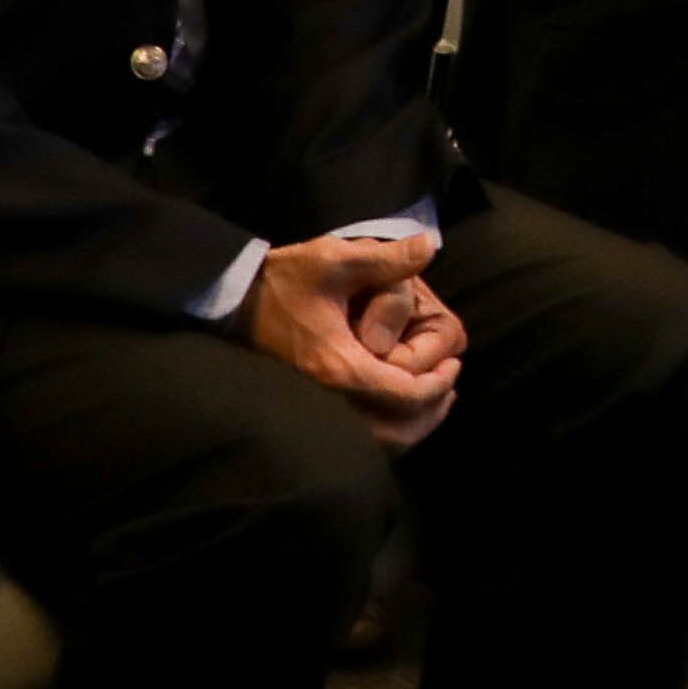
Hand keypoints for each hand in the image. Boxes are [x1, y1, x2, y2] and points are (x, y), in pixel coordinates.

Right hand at [236, 229, 460, 446]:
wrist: (232, 301)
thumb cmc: (283, 280)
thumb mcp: (334, 259)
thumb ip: (387, 259)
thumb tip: (429, 246)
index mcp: (340, 366)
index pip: (406, 394)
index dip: (438, 382)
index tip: (455, 363)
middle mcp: (329, 397)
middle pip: (395, 431)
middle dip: (430, 411)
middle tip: (449, 384)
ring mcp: (315, 407)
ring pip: (375, 441)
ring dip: (410, 425)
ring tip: (430, 397)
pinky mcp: (307, 406)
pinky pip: (357, 435)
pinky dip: (384, 428)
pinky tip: (394, 401)